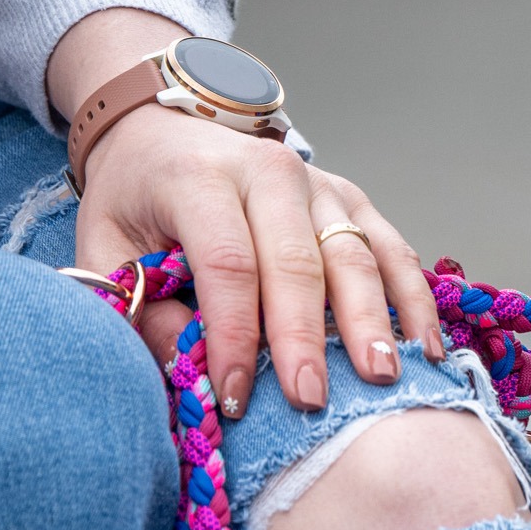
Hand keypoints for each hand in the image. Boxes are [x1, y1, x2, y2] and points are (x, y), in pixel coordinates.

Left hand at [49, 10, 441, 415]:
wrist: (168, 129)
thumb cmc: (139, 197)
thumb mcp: (107, 245)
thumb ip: (140, 305)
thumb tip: (189, 367)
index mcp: (200, 178)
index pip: (228, 263)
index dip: (235, 334)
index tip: (234, 396)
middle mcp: (268, 171)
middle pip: (298, 262)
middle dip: (306, 339)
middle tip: (311, 400)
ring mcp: (319, 183)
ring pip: (355, 255)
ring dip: (372, 321)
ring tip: (383, 376)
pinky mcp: (351, 198)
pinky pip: (390, 249)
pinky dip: (412, 297)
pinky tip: (423, 345)